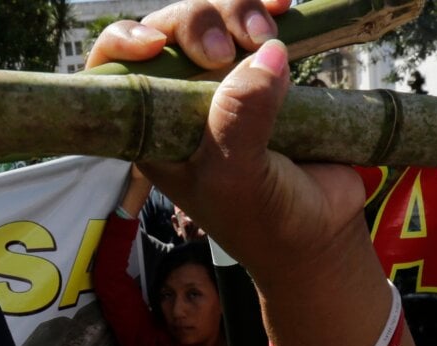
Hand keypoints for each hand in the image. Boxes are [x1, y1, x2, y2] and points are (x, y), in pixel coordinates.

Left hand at [89, 0, 365, 295]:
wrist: (320, 232)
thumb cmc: (264, 220)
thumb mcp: (238, 179)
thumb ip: (240, 120)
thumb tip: (265, 53)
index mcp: (154, 129)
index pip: (116, 72)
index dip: (125, 43)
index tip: (155, 43)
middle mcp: (182, 101)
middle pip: (169, 31)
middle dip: (198, 23)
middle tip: (232, 50)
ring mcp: (225, 82)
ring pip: (214, 19)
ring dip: (238, 11)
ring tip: (271, 38)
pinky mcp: (264, 71)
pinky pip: (257, 24)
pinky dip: (268, 8)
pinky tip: (284, 6)